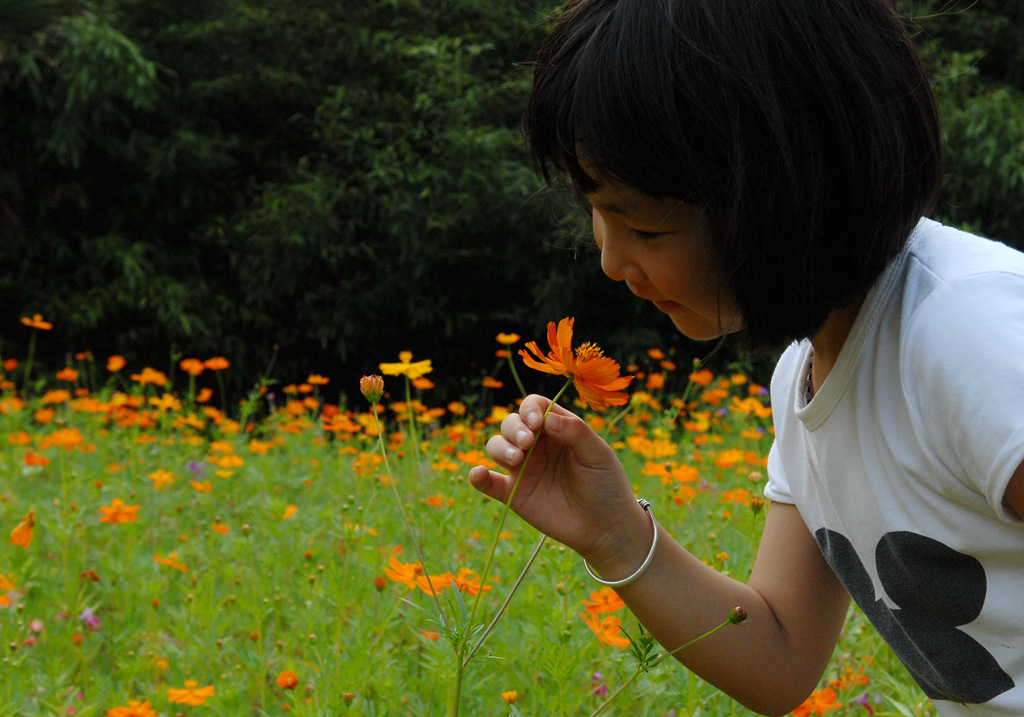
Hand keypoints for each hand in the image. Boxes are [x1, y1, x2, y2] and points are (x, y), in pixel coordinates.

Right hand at [469, 394, 647, 567]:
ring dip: (500, 447)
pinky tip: (478, 473)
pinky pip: (489, 482)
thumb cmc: (606, 486)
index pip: (534, 407)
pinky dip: (478, 476)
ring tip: (517, 460)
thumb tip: (546, 418)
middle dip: (514, 429)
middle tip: (527, 443)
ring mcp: (523, 469)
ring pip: (496, 446)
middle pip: (511, 423)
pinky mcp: (514, 493)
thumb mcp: (598, 455)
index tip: (537, 423)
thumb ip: (576, 432)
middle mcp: (536, 446)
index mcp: (557, 429)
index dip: (530, 409)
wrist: (605, 528)